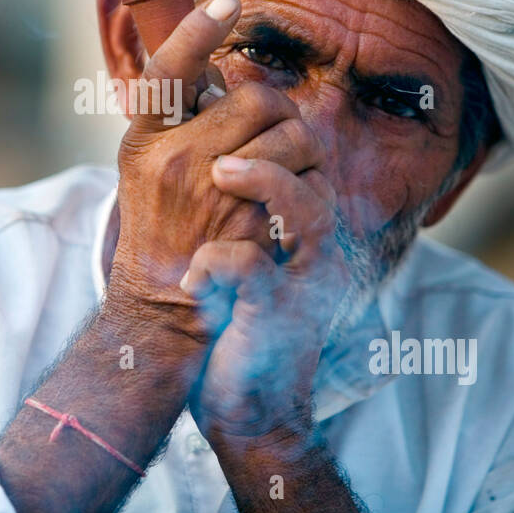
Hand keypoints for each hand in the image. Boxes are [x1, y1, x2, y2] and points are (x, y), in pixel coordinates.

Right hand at [108, 0, 300, 340]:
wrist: (161, 306)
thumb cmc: (158, 227)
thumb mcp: (145, 166)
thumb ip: (175, 121)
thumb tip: (214, 73)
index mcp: (144, 141)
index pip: (167, 72)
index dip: (195, 31)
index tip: (226, 1)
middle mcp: (174, 161)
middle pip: (251, 97)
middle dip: (276, 106)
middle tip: (274, 124)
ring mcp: (213, 192)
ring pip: (287, 132)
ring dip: (299, 142)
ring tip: (286, 161)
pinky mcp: (250, 222)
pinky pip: (302, 176)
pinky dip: (308, 178)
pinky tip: (295, 191)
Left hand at [183, 150, 348, 444]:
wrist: (246, 411)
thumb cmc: (232, 328)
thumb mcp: (237, 260)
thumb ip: (232, 214)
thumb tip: (203, 155)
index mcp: (303, 234)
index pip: (307, 161)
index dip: (275, 127)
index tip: (226, 102)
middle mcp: (314, 254)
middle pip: (321, 175)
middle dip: (278, 141)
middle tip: (223, 133)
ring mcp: (302, 285)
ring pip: (312, 214)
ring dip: (267, 183)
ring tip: (220, 171)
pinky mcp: (277, 318)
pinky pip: (258, 273)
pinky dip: (220, 263)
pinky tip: (192, 275)